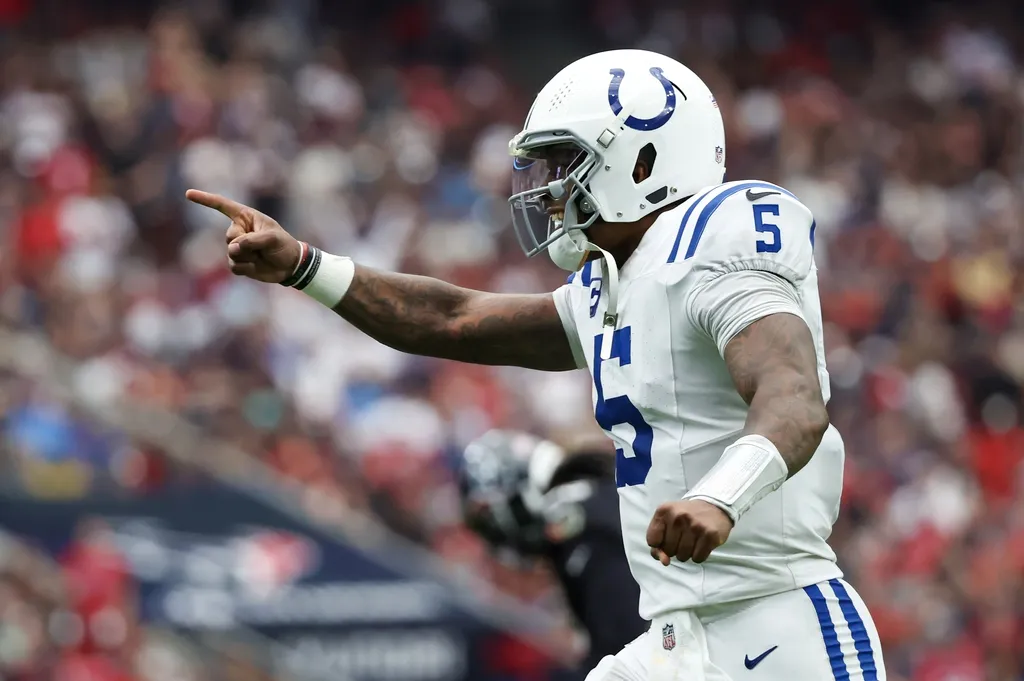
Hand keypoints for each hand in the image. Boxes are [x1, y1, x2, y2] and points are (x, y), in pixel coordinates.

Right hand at [186, 189, 301, 282]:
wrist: (290, 266)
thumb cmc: (284, 245)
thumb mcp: (272, 238)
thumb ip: (252, 240)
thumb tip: (232, 249)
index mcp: (246, 217)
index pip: (222, 205)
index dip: (205, 199)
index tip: (188, 193)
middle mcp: (239, 230)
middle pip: (229, 237)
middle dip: (245, 244)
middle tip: (261, 247)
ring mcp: (237, 247)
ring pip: (231, 253)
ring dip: (248, 257)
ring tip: (261, 256)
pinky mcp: (238, 262)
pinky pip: (233, 266)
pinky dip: (245, 268)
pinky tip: (255, 266)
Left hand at [646, 499, 732, 565]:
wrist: (713, 507)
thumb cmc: (686, 517)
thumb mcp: (667, 522)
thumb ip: (658, 543)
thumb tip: (664, 562)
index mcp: (663, 511)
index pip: (652, 541)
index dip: (659, 544)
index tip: (667, 537)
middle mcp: (678, 516)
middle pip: (668, 550)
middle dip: (674, 548)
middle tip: (683, 536)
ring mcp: (695, 525)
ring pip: (682, 557)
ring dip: (686, 553)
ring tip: (692, 540)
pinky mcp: (710, 535)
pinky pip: (697, 558)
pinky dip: (698, 555)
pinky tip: (701, 543)